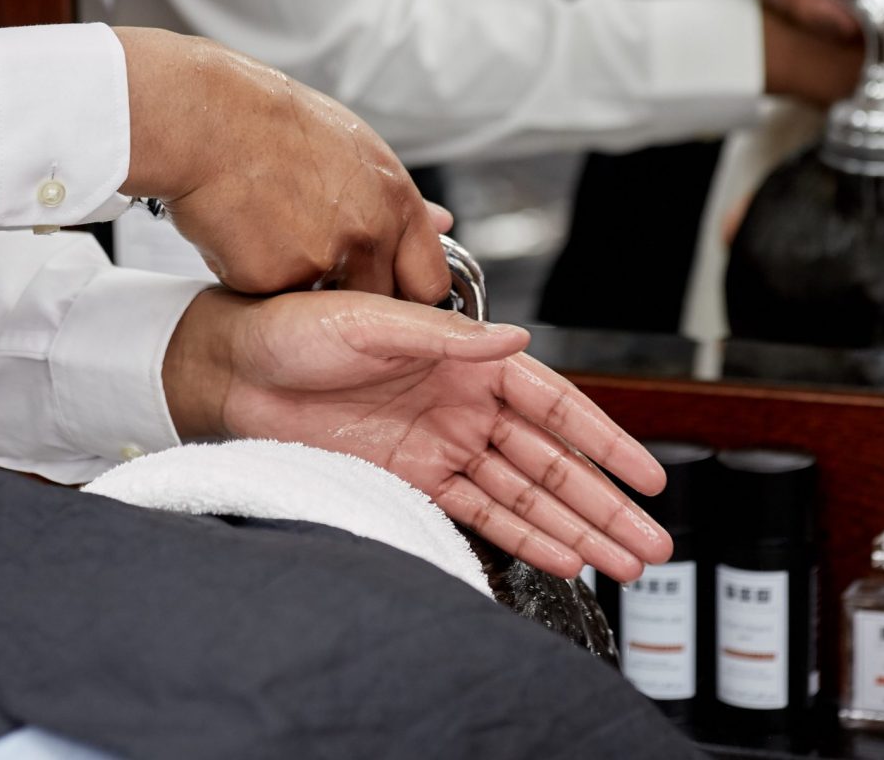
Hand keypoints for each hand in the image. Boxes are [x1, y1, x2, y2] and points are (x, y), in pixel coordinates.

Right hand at [116, 27, 451, 301]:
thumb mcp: (355, 146)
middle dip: (351, 294)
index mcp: (395, 201)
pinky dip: (256, 280)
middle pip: (377, 303)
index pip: (428, 282)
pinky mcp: (273, 282)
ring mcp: (322, 262)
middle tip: (312, 254)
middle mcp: (368, 235)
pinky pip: (271, 301)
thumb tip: (443, 221)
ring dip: (303, 288)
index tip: (390, 291)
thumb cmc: (275, 123)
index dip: (408, 292)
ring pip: (323, 309)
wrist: (208, 119)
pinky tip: (242, 237)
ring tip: (273, 235)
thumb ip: (397, 196)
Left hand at [162, 287, 670, 582]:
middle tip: (652, 541)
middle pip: (552, 463)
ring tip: (623, 563)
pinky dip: (523, 538)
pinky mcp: (411, 480)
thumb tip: (515, 341)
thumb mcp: (371, 321)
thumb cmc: (293, 328)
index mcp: (465, 360)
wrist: (230, 371)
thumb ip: (446, 337)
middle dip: (605, 503)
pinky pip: (479, 515)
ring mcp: (441, 446)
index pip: (554, 406)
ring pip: (526, 496)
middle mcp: (463, 405)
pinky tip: (560, 558)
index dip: (604, 441)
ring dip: (575, 529)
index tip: (648, 476)